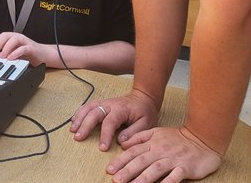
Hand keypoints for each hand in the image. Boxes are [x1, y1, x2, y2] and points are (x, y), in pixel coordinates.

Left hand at [0, 32, 47, 65]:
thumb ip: (1, 43)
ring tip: (1, 57)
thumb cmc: (27, 51)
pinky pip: (23, 48)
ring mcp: (24, 42)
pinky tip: (11, 58)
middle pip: (5, 36)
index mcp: (11, 37)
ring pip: (14, 40)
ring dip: (6, 48)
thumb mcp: (11, 48)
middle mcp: (17, 37)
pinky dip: (16, 53)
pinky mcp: (31, 48)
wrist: (43, 55)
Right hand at [70, 89, 157, 150]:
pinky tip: (74, 120)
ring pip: (88, 107)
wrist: (143, 98)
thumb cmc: (144, 112)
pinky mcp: (101, 103)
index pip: (110, 122)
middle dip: (85, 125)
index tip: (102, 148)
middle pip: (94, 113)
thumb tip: (120, 141)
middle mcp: (110, 104)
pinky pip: (87, 106)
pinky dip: (79, 112)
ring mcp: (104, 102)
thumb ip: (134, 132)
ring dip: (79, 117)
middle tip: (78, 137)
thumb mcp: (145, 124)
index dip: (105, 135)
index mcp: (121, 109)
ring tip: (73, 129)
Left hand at [106, 126, 221, 181]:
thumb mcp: (156, 132)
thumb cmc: (177, 137)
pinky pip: (175, 176)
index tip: (109, 169)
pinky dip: (167, 182)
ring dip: (142, 178)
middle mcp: (160, 150)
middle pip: (141, 161)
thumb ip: (139, 137)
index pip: (133, 152)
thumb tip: (123, 143)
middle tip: (115, 180)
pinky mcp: (185, 167)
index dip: (121, 161)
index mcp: (152, 142)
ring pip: (155, 169)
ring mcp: (172, 159)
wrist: (201, 138)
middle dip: (127, 171)